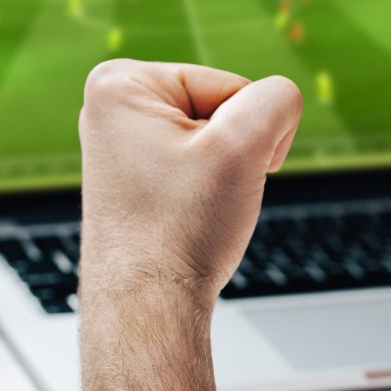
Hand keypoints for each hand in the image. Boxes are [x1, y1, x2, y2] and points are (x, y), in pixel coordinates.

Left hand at [78, 60, 300, 390]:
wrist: (148, 308)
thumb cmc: (180, 230)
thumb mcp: (243, 147)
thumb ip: (278, 99)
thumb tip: (280, 100)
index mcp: (121, 82)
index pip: (234, 87)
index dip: (245, 136)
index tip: (211, 178)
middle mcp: (110, 105)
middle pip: (221, 107)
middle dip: (233, 152)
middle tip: (201, 197)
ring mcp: (120, 141)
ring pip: (214, 138)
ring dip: (224, 171)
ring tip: (192, 208)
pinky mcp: (133, 172)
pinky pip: (197, 162)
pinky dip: (208, 187)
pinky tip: (187, 215)